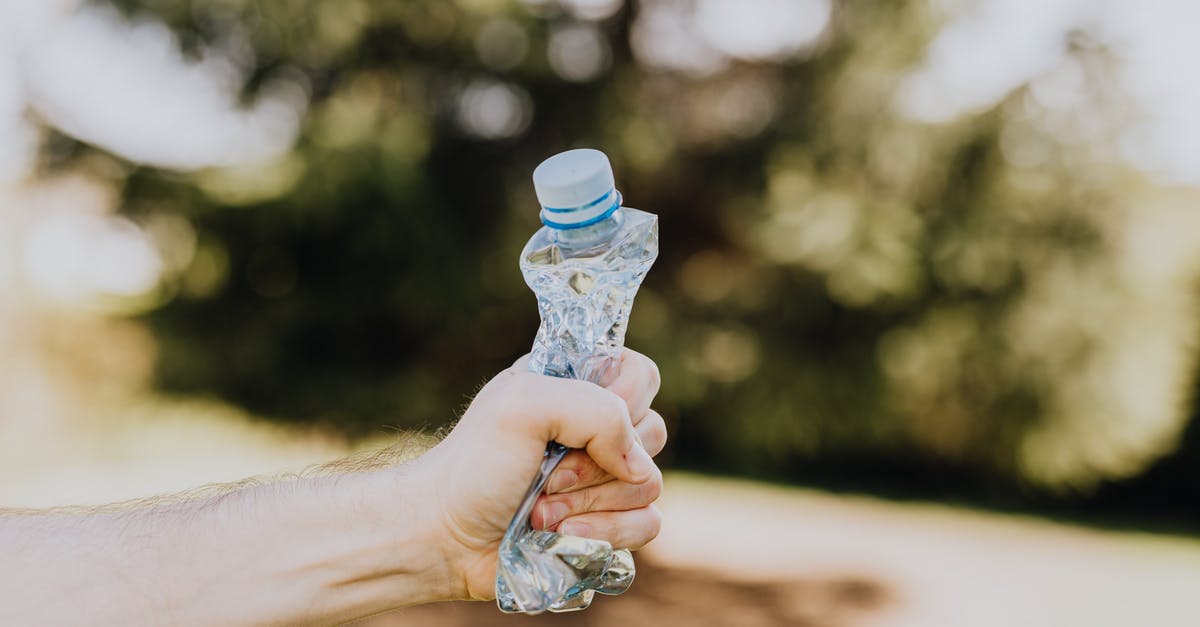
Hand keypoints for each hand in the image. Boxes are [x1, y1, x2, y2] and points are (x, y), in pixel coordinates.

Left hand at [411, 349, 666, 600]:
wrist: (445, 538)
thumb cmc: (474, 466)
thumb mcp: (523, 405)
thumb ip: (595, 410)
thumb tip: (638, 465)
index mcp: (575, 387)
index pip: (640, 374)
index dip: (624, 399)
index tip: (577, 422)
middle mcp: (596, 430)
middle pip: (652, 433)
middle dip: (595, 462)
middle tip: (547, 474)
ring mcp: (606, 481)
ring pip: (649, 485)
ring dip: (590, 504)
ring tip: (540, 511)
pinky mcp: (609, 526)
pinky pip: (646, 525)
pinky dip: (605, 533)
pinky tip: (561, 537)